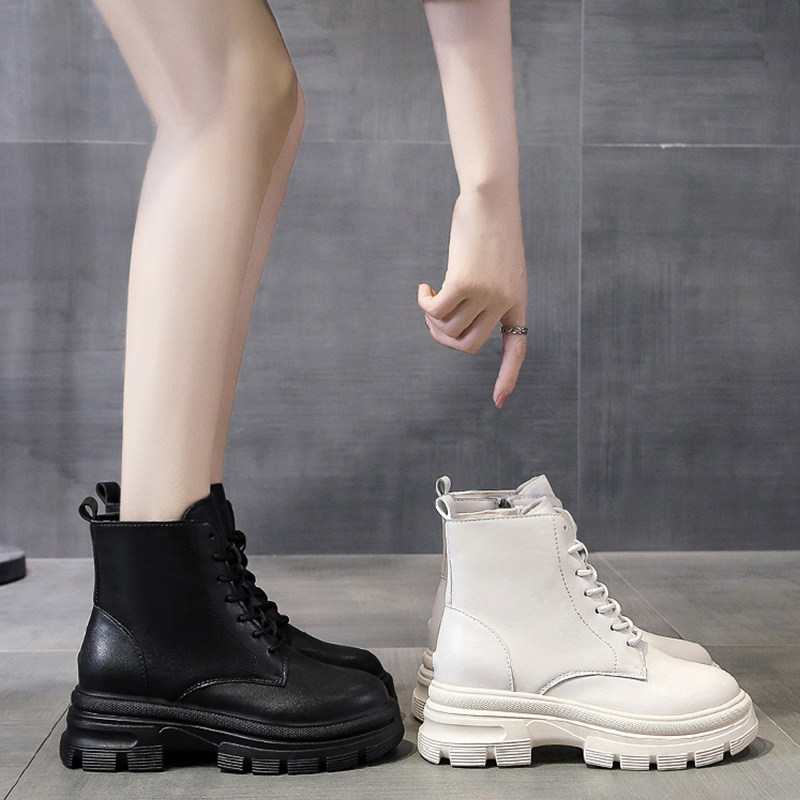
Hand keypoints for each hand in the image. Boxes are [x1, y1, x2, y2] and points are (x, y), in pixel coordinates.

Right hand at [418, 191, 526, 408]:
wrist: (491, 198)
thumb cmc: (491, 229)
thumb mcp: (496, 266)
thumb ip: (487, 293)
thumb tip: (456, 320)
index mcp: (516, 301)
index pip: (516, 349)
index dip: (507, 377)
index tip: (498, 403)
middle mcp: (504, 302)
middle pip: (469, 345)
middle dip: (444, 338)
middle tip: (432, 319)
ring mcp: (486, 294)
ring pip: (449, 329)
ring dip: (432, 320)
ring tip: (430, 297)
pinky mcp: (464, 283)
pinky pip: (436, 311)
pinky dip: (425, 304)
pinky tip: (424, 288)